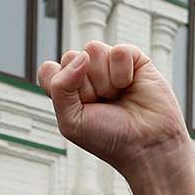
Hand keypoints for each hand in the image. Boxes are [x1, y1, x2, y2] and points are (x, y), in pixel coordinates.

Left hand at [36, 41, 194, 194]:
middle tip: (101, 105)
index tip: (77, 107)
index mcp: (67, 89)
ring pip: (93, 49)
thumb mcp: (70, 121)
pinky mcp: (134, 59)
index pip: (48, 70)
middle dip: (84, 86)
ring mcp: (109, 65)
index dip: (59, 86)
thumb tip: (81, 56)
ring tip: (116, 96)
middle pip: (70, 57)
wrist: (146, 145)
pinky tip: (130, 86)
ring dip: (104, 79)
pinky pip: (119, 51)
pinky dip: (123, 72)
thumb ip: (60, 87)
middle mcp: (87, 74)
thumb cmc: (108, 138)